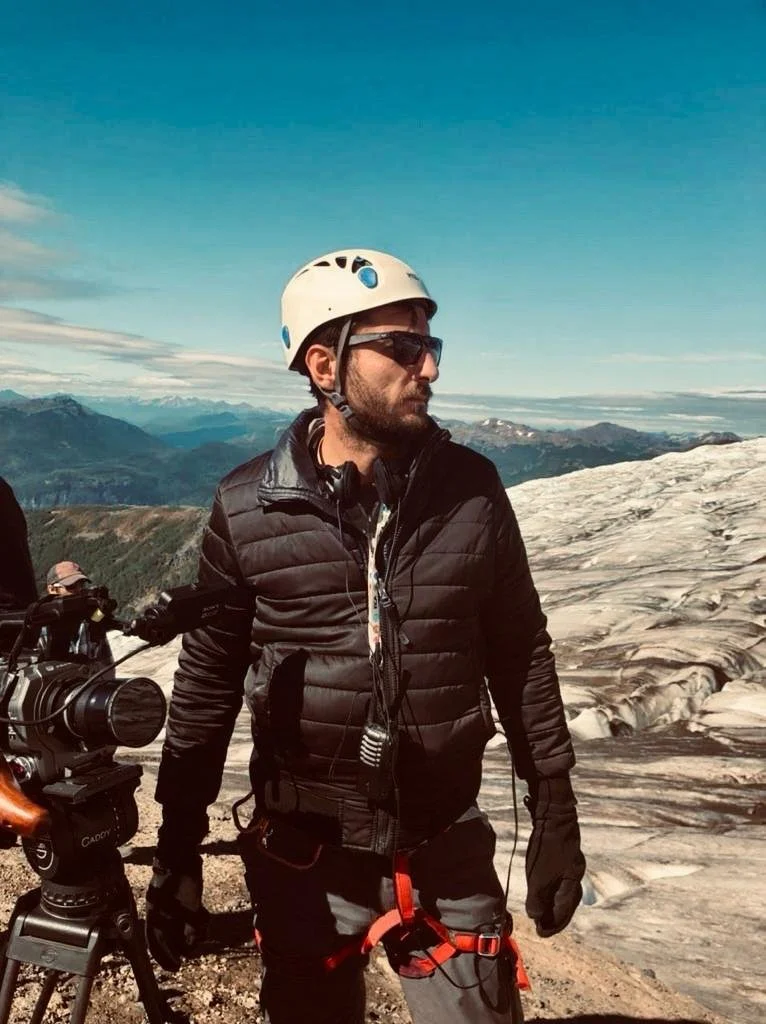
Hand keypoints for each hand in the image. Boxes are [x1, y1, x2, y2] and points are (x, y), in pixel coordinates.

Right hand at [145, 857, 209, 970]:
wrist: (182, 853)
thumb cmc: (180, 878)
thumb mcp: (186, 905)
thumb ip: (188, 925)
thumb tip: (190, 944)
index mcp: (155, 916)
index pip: (156, 944)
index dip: (165, 957)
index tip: (176, 967)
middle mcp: (161, 913)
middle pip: (170, 938)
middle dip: (182, 945)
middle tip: (193, 949)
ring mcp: (172, 906)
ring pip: (181, 927)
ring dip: (193, 932)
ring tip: (203, 931)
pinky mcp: (183, 899)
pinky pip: (189, 916)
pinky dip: (197, 920)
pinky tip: (205, 916)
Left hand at [524, 777, 585, 937]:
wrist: (553, 812)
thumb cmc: (547, 845)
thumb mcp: (539, 875)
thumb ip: (538, 898)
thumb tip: (536, 916)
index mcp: (573, 881)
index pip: (564, 911)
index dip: (552, 924)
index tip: (541, 933)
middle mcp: (576, 873)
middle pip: (567, 902)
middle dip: (554, 916)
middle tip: (541, 926)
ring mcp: (570, 862)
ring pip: (563, 890)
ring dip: (552, 903)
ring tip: (540, 912)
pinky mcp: (562, 853)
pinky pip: (559, 878)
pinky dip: (551, 888)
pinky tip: (542, 889)